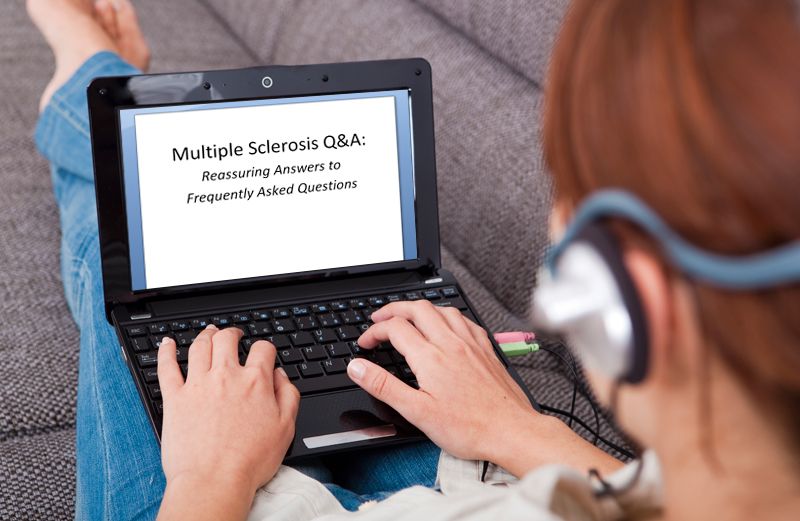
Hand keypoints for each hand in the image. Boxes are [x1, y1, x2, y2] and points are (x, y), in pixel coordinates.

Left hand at [156, 325, 299, 520]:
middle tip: (233, 334)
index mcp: (255, 382)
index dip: (265, 348)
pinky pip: (167, 367)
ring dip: (205, 335)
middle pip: (227, 339)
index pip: (263, 349)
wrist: (214, 481)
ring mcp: (198, 385)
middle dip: (232, 332)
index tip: (263, 353)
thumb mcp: (286, 428)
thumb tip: (281, 376)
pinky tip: (167, 343)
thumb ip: (288, 395)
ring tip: (208, 332)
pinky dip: (166, 352)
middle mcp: (226, 377)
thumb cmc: (250, 461)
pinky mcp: (175, 398)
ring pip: (199, 347)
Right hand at [347, 301, 622, 476]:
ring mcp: (471, 344)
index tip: (365, 342)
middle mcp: (451, 343)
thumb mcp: (417, 412)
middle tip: (380, 318)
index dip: (375, 331)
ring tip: (408, 316)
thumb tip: (357, 367)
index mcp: (430, 357)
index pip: (395, 328)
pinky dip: (448, 316)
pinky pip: (465, 320)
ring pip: (443, 309)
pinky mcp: (486, 349)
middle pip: (417, 309)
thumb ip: (384, 386)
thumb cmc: (468, 427)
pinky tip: (447, 325)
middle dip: (394, 309)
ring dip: (421, 308)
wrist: (511, 430)